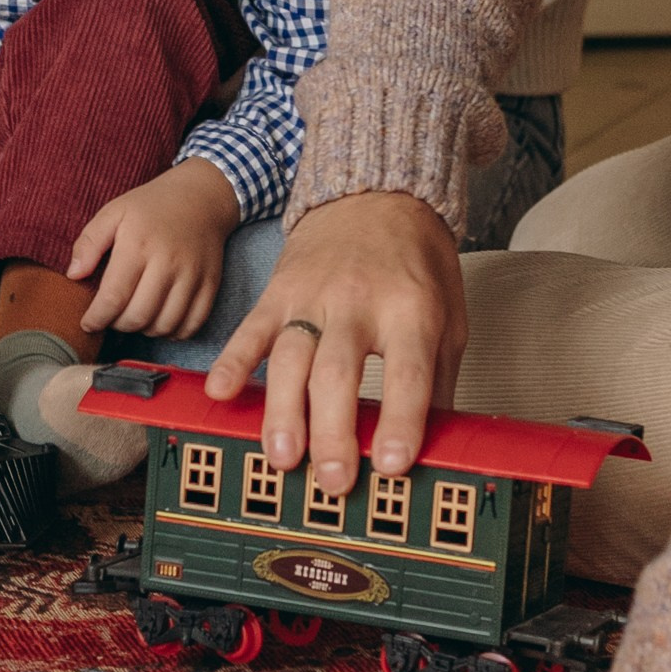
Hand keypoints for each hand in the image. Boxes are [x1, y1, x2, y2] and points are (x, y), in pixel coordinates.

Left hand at [70, 158, 240, 337]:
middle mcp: (168, 262)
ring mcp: (193, 275)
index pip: (113, 298)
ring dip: (144, 330)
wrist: (200, 197)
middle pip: (138, 317)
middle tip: (111, 317)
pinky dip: (173, 332)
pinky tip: (160, 319)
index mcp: (138, 244)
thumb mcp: (113, 212)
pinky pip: (191, 325)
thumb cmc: (150, 206)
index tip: (88, 323)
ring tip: (135, 316)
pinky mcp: (211, 284)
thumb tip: (73, 275)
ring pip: (164, 325)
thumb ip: (89, 243)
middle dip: (118, 325)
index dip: (96, 318)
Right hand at [204, 188, 463, 495]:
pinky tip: (221, 393)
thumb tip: (435, 447)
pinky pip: (252, 327)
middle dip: (333, 432)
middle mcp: (359, 302)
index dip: (401, 422)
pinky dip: (233, 361)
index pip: (408, 373)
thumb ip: (438, 381)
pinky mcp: (280, 289)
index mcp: (411, 310)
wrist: (378, 191)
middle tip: (333, 480)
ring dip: (283, 411)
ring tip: (283, 458)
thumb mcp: (449, 317)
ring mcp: (313, 295)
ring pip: (291, 357)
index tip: (393, 466)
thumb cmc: (417, 263)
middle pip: (339, 373)